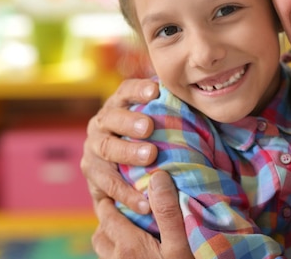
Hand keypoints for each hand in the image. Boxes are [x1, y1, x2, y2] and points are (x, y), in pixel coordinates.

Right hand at [81, 78, 159, 213]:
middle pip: (112, 118)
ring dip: (127, 152)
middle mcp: (100, 125)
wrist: (124, 176)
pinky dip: (126, 193)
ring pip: (106, 148)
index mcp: (117, 106)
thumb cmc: (152, 142)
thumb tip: (197, 101)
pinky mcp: (92, 178)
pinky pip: (107, 185)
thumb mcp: (158, 124)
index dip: (138, 89)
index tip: (155, 91)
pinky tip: (145, 201)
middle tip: (149, 127)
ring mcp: (93, 151)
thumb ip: (171, 112)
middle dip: (130, 122)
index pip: (125, 92)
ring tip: (149, 156)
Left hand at [92, 171, 192, 258]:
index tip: (120, 187)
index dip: (111, 199)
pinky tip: (137, 251)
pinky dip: (118, 252)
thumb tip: (157, 177)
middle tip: (124, 205)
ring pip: (104, 250)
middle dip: (109, 217)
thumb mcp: (180, 244)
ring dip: (112, 237)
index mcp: (128, 246)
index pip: (108, 215)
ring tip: (129, 227)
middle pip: (101, 233)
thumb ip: (167, 211)